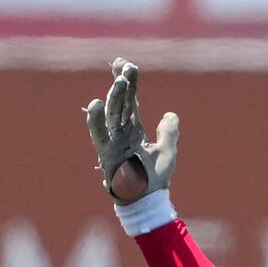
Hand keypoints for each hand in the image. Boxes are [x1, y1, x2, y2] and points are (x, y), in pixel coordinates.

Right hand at [84, 58, 178, 202]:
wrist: (148, 201)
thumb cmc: (155, 179)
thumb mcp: (166, 152)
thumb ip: (168, 132)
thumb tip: (171, 115)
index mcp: (134, 129)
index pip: (130, 101)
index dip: (129, 83)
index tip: (127, 65)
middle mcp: (121, 132)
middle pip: (120, 103)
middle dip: (122, 84)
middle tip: (125, 67)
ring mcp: (113, 141)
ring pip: (112, 115)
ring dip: (115, 98)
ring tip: (119, 82)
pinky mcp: (106, 153)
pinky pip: (99, 135)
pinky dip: (95, 121)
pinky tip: (96, 105)